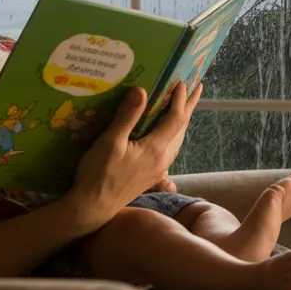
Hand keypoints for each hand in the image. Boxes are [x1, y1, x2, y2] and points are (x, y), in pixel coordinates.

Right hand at [68, 82, 201, 225]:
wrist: (93, 209)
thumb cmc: (98, 174)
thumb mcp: (110, 142)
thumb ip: (127, 116)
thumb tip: (142, 90)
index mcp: (156, 149)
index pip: (176, 118)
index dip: (180, 98)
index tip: (182, 80)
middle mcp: (163, 159)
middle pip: (182, 128)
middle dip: (189, 106)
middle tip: (197, 86)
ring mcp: (158, 169)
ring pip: (177, 139)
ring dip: (182, 120)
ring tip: (184, 106)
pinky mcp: (151, 176)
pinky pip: (169, 148)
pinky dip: (172, 133)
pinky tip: (165, 133)